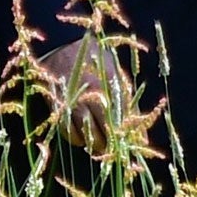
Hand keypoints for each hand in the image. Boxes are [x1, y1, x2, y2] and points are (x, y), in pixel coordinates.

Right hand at [36, 37, 131, 152]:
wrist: (64, 45)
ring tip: (100, 148)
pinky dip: (76, 139)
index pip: (126, 116)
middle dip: (113, 143)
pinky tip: (82, 140)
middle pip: (107, 128)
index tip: (137, 145)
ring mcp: (76, 101)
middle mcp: (95, 95)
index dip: (131, 133)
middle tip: (115, 150)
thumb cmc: (95, 59)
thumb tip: (137, 122)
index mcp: (113, 85)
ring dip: (95, 144)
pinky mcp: (59, 105)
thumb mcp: (115, 72)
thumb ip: (126, 97)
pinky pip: (68, 130)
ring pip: (87, 132)